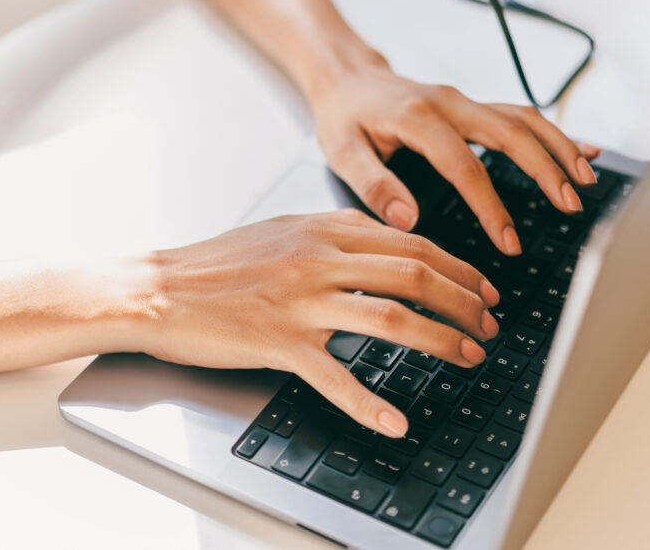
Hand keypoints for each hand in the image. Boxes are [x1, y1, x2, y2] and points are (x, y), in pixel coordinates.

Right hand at [140, 209, 500, 437]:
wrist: (159, 288)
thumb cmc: (216, 263)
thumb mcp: (280, 229)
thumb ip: (332, 230)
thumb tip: (380, 236)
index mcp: (323, 229)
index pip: (410, 242)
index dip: (458, 266)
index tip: (482, 287)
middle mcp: (319, 259)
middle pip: (415, 273)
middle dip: (465, 300)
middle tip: (490, 322)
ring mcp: (302, 301)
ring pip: (392, 317)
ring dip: (442, 339)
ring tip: (468, 355)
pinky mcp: (280, 342)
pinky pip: (335, 376)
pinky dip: (369, 403)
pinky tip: (395, 421)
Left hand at [309, 58, 599, 254]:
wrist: (347, 78)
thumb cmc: (343, 117)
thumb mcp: (342, 152)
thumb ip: (373, 185)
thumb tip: (409, 220)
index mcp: (417, 116)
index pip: (464, 165)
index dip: (490, 205)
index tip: (508, 240)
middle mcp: (449, 103)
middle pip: (511, 132)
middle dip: (546, 169)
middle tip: (570, 205)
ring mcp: (464, 102)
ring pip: (524, 118)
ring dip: (559, 147)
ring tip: (586, 181)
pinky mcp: (472, 106)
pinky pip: (520, 116)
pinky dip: (554, 133)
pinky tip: (583, 150)